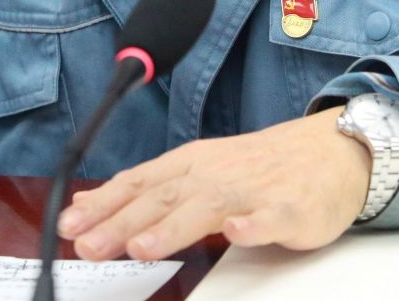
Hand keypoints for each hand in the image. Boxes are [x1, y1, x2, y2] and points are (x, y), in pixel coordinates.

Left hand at [58, 106, 367, 260]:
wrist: (330, 152)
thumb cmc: (259, 167)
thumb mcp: (199, 171)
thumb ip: (152, 194)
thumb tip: (95, 212)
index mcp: (192, 165)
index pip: (138, 184)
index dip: (102, 206)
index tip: (67, 226)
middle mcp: (216, 173)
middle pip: (164, 197)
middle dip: (123, 222)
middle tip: (90, 246)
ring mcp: (253, 189)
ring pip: (210, 206)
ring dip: (174, 227)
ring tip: (144, 246)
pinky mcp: (290, 208)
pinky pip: (271, 216)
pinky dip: (253, 224)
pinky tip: (239, 231)